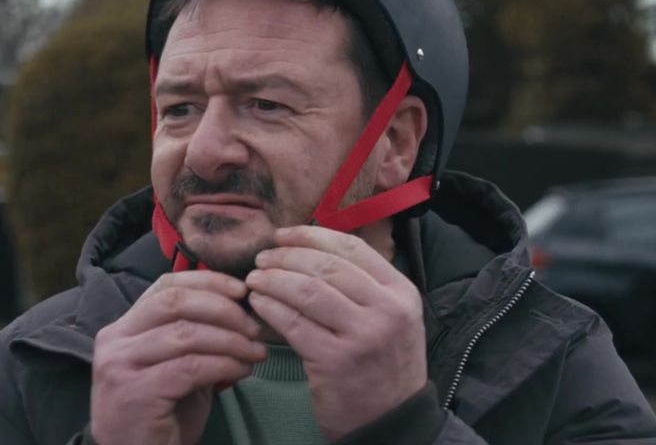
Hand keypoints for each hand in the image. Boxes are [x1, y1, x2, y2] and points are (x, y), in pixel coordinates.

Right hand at [91, 271, 266, 444]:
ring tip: (255, 352)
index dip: (207, 281)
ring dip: (231, 341)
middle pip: (176, 303)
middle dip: (223, 310)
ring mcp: (120, 366)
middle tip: (253, 328)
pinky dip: (223, 364)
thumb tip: (240, 308)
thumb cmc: (162, 414)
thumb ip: (195, 335)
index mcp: (123, 328)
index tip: (242, 290)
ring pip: (186, 334)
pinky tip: (240, 371)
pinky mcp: (135, 393)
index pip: (166, 286)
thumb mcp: (175, 365)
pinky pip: (190, 367)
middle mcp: (115, 341)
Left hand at [246, 225, 426, 439]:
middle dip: (286, 257)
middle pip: (326, 266)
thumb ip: (364, 284)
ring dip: (273, 280)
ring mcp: (361, 336)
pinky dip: (270, 308)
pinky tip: (259, 304)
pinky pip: (293, 323)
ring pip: (306, 291)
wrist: (392, 421)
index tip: (283, 234)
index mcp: (401, 292)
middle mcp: (386, 310)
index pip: (351, 248)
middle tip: (262, 259)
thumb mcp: (392, 317)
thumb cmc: (384, 365)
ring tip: (255, 279)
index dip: (310, 235)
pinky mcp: (334, 361)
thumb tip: (310, 249)